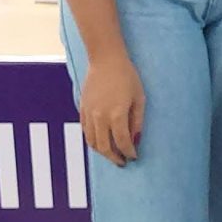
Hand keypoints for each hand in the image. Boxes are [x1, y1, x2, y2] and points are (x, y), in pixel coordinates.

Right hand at [81, 51, 145, 166]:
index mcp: (116, 114)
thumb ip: (137, 121)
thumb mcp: (139, 98)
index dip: (129, 152)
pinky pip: (86, 131)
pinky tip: (101, 141)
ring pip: (92, 142)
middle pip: (105, 147)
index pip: (122, 142)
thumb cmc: (127, 76)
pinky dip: (93, 140)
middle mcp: (100, 116)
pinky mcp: (82, 109)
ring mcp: (89, 113)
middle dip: (114, 157)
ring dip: (102, 152)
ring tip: (112, 154)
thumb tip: (136, 139)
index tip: (134, 157)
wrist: (106, 60)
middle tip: (123, 162)